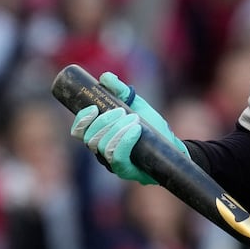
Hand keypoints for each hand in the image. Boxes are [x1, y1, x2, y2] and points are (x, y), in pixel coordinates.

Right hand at [69, 71, 188, 185]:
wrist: (170, 144)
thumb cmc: (149, 126)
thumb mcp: (135, 105)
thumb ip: (120, 91)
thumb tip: (105, 77)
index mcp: (99, 136)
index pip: (79, 132)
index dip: (81, 120)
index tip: (94, 107)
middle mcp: (101, 152)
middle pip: (91, 138)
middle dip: (105, 121)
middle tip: (122, 111)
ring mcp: (112, 164)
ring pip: (103, 147)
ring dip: (117, 129)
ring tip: (134, 119)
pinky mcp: (126, 170)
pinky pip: (117, 158)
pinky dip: (125, 140)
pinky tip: (135, 129)